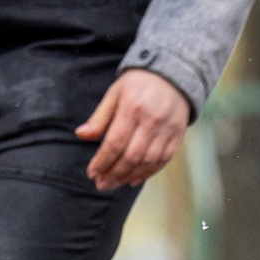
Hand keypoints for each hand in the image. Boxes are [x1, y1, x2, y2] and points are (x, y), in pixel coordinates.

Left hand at [76, 68, 189, 189]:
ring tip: (115, 184)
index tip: (92, 173)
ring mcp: (167, 129)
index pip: (115, 143)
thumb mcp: (115, 93)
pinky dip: (149, 173)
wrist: (173, 74)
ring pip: (148, 161)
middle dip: (114, 174)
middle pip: (131, 156)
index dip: (102, 161)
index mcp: (132, 108)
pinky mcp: (178, 134)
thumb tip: (81, 135)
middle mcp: (151, 121)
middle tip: (101, 184)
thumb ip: (99, 117)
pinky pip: (163, 160)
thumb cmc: (138, 83)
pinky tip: (134, 179)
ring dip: (129, 176)